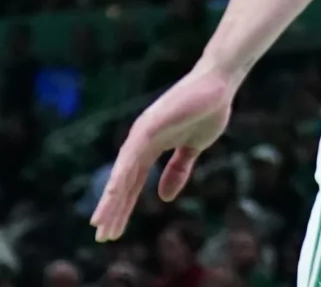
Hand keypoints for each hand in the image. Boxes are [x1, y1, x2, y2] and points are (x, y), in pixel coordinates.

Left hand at [90, 64, 234, 241]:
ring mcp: (143, 133)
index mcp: (151, 148)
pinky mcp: (149, 126)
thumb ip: (178, 170)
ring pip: (122, 172)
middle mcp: (140, 142)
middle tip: (102, 235)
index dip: (124, 207)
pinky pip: (132, 156)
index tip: (114, 230)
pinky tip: (113, 194)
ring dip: (111, 199)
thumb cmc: (208, 110)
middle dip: (113, 210)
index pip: (133, 183)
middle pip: (123, 182)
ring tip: (101, 222)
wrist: (219, 84)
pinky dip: (121, 176)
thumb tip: (164, 198)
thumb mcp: (193, 148)